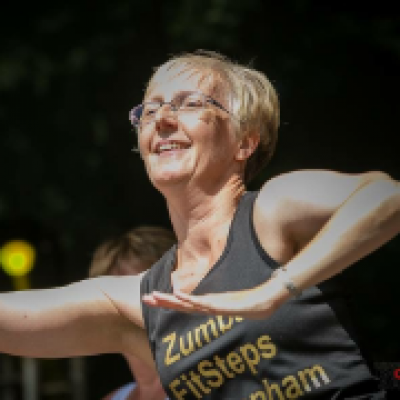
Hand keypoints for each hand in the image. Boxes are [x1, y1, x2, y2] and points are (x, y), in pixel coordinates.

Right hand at [142, 281, 289, 318]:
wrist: (269, 301)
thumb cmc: (255, 299)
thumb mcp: (236, 295)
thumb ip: (226, 293)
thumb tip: (220, 290)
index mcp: (210, 304)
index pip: (185, 302)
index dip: (169, 301)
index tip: (154, 297)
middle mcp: (210, 307)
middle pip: (182, 305)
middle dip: (163, 302)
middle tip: (145, 299)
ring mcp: (215, 307)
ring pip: (188, 304)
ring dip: (170, 301)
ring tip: (155, 298)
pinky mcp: (222, 307)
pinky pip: (202, 303)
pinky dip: (188, 300)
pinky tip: (178, 295)